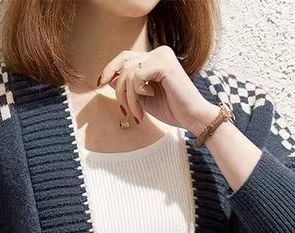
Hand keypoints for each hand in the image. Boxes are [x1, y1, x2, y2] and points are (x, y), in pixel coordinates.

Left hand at [98, 45, 218, 133]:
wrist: (193, 117)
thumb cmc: (172, 109)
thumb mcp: (143, 98)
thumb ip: (128, 87)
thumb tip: (108, 79)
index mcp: (155, 58)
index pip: (125, 57)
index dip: (110, 69)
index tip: (101, 84)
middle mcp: (159, 52)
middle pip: (124, 63)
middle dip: (119, 89)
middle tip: (123, 110)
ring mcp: (162, 56)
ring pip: (129, 72)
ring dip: (129, 97)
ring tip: (138, 113)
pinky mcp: (164, 64)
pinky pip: (137, 75)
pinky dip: (138, 92)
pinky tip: (151, 97)